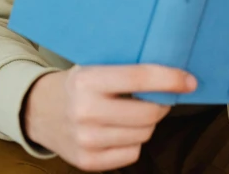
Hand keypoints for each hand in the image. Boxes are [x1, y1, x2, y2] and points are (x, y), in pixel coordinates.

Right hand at [23, 64, 196, 171]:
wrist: (38, 110)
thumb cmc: (77, 83)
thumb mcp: (94, 65)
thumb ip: (126, 69)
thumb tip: (171, 71)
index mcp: (88, 80)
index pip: (140, 79)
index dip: (170, 79)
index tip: (189, 80)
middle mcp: (86, 112)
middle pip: (148, 113)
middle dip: (162, 104)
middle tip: (162, 96)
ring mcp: (86, 141)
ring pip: (144, 134)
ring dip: (149, 123)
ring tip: (135, 111)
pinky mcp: (87, 163)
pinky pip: (133, 153)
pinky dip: (135, 141)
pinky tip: (121, 128)